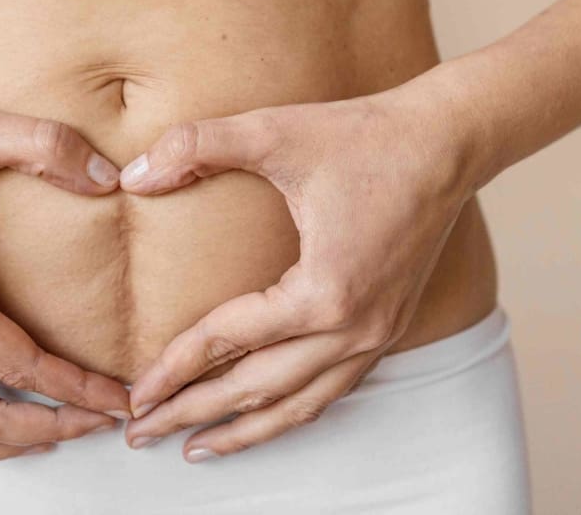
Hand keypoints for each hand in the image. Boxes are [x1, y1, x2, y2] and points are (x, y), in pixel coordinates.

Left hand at [117, 87, 475, 461]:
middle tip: (141, 434)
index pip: (228, 341)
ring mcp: (377, 333)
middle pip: (257, 389)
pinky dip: (291, 411)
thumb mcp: (274, 132)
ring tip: (195, 448)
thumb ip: (198, 145)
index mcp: (323, 291)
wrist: (446, 141)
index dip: (174, 368)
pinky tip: (266, 416)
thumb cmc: (364, 136)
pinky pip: (332, 388)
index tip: (135, 394)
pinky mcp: (387, 326)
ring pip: (299, 404)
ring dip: (244, 430)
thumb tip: (134, 175)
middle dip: (194, 414)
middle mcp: (353, 328)